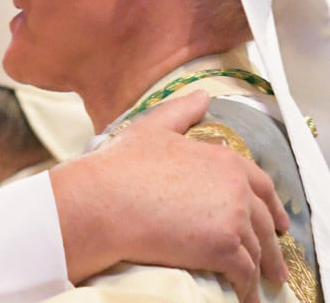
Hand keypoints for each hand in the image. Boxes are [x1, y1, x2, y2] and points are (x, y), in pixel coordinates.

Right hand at [51, 90, 288, 302]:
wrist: (104, 200)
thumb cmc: (122, 165)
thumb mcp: (152, 128)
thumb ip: (181, 112)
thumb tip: (202, 96)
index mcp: (224, 160)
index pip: (261, 184)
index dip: (270, 204)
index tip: (275, 220)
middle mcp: (236, 188)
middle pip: (264, 221)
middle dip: (272, 243)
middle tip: (274, 260)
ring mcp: (232, 219)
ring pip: (257, 249)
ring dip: (261, 268)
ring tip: (261, 284)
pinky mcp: (223, 250)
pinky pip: (244, 273)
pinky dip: (247, 288)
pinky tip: (245, 296)